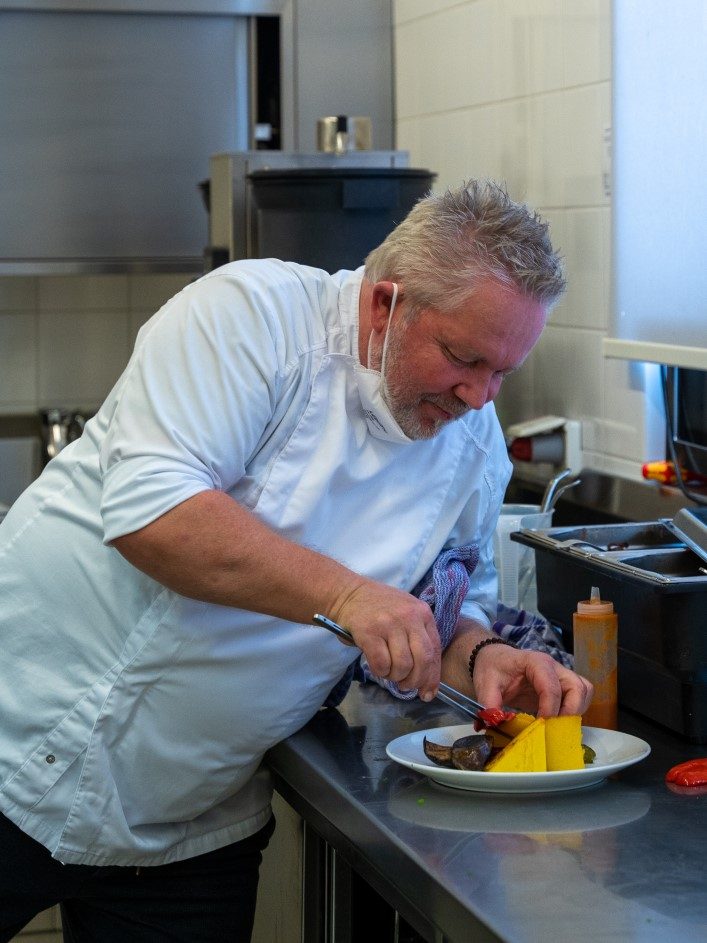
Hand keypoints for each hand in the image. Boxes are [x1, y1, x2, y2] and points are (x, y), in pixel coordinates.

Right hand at [332, 582, 440, 701]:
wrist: (349, 593)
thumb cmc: (380, 607)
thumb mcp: (406, 613)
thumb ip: (418, 638)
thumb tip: (427, 681)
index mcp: (423, 613)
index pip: (434, 651)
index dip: (432, 677)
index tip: (427, 693)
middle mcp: (409, 617)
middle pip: (422, 660)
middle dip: (415, 680)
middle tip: (405, 685)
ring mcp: (389, 624)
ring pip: (402, 665)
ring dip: (395, 676)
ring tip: (388, 672)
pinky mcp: (369, 632)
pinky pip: (381, 664)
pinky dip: (380, 672)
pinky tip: (377, 666)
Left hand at [471, 643, 592, 716]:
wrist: (495, 661)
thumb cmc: (493, 668)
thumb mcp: (485, 683)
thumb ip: (489, 703)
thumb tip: (495, 723)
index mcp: (535, 662)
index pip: (551, 685)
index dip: (549, 708)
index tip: (540, 725)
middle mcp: (553, 667)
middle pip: (577, 686)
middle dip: (570, 710)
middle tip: (553, 727)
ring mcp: (561, 675)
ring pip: (584, 690)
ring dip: (576, 711)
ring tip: (557, 725)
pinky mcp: (562, 686)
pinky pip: (581, 696)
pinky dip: (576, 710)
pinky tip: (559, 721)